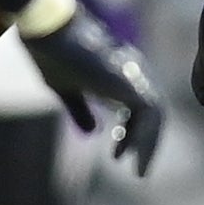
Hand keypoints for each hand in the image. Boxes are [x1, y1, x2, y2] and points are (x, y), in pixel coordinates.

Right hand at [20, 7, 166, 174]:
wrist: (49, 34)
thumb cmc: (53, 57)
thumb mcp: (65, 91)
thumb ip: (81, 110)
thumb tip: (91, 133)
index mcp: (116, 74)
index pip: (137, 108)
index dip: (130, 133)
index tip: (117, 156)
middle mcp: (130, 73)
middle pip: (150, 113)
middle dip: (143, 142)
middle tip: (135, 169)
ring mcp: (133, 76)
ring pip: (154, 115)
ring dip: (148, 144)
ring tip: (139, 170)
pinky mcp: (130, 81)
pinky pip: (149, 114)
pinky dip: (146, 138)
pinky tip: (135, 158)